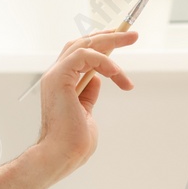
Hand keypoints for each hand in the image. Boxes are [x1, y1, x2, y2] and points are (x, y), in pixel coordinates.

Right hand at [26, 31, 136, 183]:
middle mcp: (55, 76)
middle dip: (108, 35)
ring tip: (131, 39)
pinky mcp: (59, 78)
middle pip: (81, 43)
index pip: (78, 53)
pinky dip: (104, 61)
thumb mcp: (86, 111)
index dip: (99, 43)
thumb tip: (97, 79)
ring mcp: (55, 76)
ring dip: (111, 40)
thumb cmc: (73, 141)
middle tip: (131, 34)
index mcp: (60, 83)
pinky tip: (117, 74)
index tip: (120, 40)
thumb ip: (89, 94)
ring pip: (84, 44)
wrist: (62, 154)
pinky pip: (85, 56)